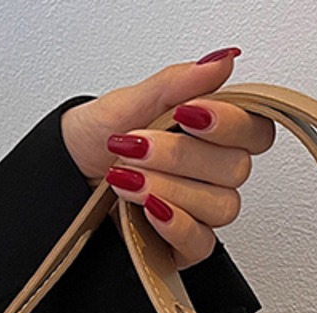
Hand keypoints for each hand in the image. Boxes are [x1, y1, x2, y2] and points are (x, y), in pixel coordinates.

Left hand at [60, 46, 274, 269]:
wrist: (62, 179)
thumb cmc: (94, 142)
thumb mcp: (127, 104)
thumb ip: (176, 84)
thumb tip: (221, 61)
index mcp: (210, 133)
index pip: (254, 130)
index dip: (231, 123)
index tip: (189, 113)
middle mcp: (212, 173)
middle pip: (235, 168)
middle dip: (181, 155)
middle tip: (136, 146)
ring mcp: (201, 211)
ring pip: (220, 206)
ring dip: (169, 187)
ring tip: (125, 177)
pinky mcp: (184, 246)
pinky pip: (201, 243)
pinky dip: (175, 224)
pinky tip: (149, 207)